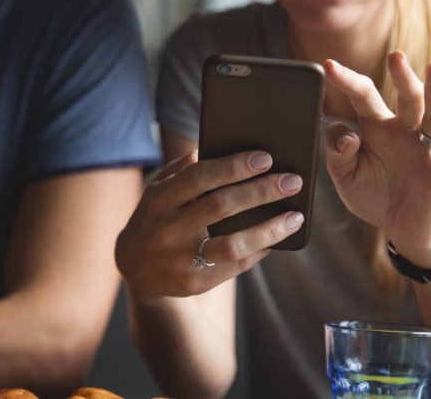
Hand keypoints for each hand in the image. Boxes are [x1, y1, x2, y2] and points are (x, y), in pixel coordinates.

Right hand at [115, 150, 303, 302]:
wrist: (135, 269)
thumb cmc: (157, 218)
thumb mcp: (158, 190)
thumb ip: (182, 169)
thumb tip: (211, 148)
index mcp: (160, 199)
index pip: (200, 177)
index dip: (234, 166)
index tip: (266, 158)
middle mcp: (168, 229)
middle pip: (222, 206)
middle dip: (261, 191)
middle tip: (293, 181)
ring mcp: (181, 258)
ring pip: (232, 244)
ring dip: (269, 230)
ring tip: (295, 217)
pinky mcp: (194, 282)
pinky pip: (236, 266)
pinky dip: (260, 250)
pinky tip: (278, 238)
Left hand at [323, 52, 430, 264]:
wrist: (400, 228)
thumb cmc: (372, 195)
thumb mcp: (344, 176)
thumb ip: (337, 153)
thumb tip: (344, 134)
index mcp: (376, 128)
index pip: (363, 96)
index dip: (347, 81)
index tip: (330, 65)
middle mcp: (403, 133)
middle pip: (406, 98)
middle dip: (402, 77)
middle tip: (395, 57)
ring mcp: (425, 152)